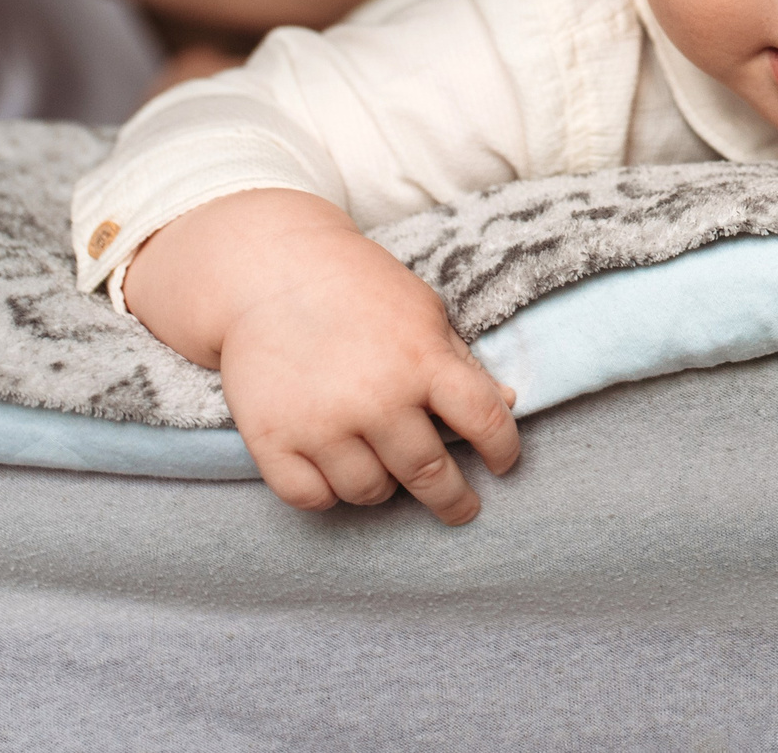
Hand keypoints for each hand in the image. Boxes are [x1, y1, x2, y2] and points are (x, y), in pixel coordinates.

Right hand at [123, 190, 519, 520]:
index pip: (485, 422)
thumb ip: (461, 361)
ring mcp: (322, 425)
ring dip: (384, 487)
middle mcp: (376, 400)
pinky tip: (335, 473)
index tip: (503, 466)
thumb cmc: (357, 288)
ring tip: (383, 466)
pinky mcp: (273, 440)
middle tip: (460, 508)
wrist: (268, 271)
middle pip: (429, 474)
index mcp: (423, 361)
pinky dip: (328, 493)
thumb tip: (509, 403)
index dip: (503, 451)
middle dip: (453, 499)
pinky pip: (312, 498)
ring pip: (369, 492)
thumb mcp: (422, 311)